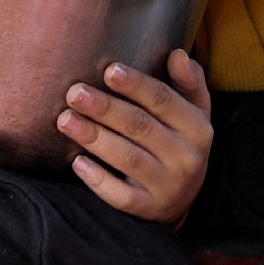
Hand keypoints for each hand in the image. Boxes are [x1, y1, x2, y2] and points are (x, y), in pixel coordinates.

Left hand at [56, 50, 211, 223]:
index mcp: (198, 128)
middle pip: (140, 127)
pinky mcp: (150, 210)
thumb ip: (188, 82)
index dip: (136, 85)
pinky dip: (98, 179)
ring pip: (127, 159)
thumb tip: (178, 54)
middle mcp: (188, 157)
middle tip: (74, 93)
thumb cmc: (178, 143)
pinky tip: (77, 162)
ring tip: (65, 120)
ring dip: (93, 137)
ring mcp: (169, 186)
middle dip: (104, 108)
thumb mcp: (193, 113)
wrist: (181, 199)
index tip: (108, 70)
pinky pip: (121, 196)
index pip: (164, 100)